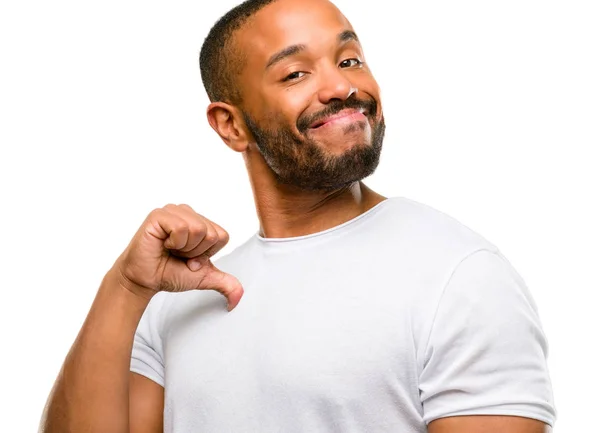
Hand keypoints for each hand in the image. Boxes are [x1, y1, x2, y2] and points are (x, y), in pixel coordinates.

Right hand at [113, 204, 242, 309]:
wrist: (145, 280)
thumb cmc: (170, 273)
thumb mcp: (204, 277)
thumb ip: (226, 283)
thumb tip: (238, 299)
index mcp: (200, 222)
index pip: (222, 236)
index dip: (207, 254)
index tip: (190, 259)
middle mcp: (188, 213)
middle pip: (212, 233)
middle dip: (196, 252)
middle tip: (178, 255)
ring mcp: (173, 211)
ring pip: (199, 229)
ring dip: (185, 248)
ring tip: (171, 249)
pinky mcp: (159, 215)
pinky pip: (181, 228)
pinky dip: (174, 243)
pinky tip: (163, 244)